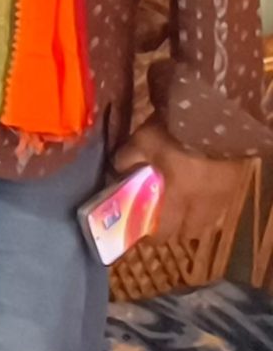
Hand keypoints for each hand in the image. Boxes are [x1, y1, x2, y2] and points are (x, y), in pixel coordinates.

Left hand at [114, 122, 253, 247]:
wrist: (217, 114)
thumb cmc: (175, 131)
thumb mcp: (142, 141)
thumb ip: (127, 159)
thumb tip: (116, 171)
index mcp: (178, 196)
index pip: (166, 230)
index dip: (153, 236)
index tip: (143, 233)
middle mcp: (203, 203)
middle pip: (190, 232)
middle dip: (175, 231)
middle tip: (161, 220)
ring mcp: (223, 195)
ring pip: (208, 222)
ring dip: (193, 220)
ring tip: (181, 208)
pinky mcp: (235, 184)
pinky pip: (221, 207)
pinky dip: (208, 207)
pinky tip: (199, 194)